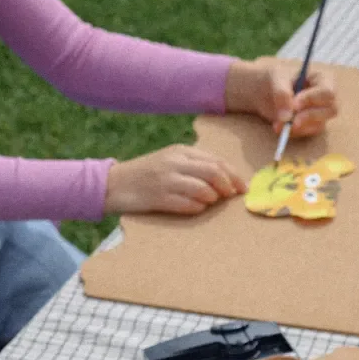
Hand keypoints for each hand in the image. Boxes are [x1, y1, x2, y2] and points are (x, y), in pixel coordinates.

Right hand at [104, 145, 245, 214]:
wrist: (115, 183)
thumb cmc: (148, 175)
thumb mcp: (171, 162)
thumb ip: (196, 166)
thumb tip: (227, 179)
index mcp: (181, 151)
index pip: (216, 161)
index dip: (234, 175)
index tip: (243, 188)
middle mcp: (175, 162)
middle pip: (214, 173)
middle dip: (228, 187)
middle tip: (231, 197)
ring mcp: (167, 180)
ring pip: (205, 190)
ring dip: (212, 199)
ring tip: (208, 202)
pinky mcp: (160, 197)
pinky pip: (190, 205)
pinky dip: (197, 208)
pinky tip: (195, 208)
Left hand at [225, 56, 337, 138]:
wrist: (262, 92)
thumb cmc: (273, 78)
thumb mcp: (275, 78)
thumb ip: (282, 93)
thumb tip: (287, 117)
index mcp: (322, 79)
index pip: (328, 92)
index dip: (313, 100)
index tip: (295, 104)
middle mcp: (325, 97)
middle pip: (331, 110)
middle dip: (309, 116)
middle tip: (291, 121)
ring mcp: (320, 113)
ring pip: (320, 124)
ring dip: (299, 127)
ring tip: (278, 124)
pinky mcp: (312, 125)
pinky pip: (308, 132)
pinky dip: (294, 132)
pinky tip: (280, 127)